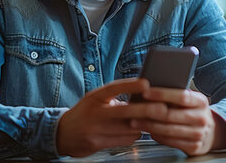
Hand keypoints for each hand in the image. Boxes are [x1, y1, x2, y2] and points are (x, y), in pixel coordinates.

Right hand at [55, 78, 169, 156]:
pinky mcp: (97, 143)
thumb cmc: (86, 113)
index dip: (130, 85)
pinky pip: (123, 140)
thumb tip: (143, 94)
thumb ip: (115, 97)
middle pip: (124, 111)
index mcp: (95, 97)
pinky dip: (133, 136)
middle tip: (163, 109)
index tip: (146, 83)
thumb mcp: (96, 100)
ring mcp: (95, 129)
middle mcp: (95, 112)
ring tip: (150, 121)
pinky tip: (135, 131)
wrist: (62, 134)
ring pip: (127, 128)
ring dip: (142, 126)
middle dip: (146, 110)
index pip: (113, 88)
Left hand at [130, 87, 225, 155]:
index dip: (162, 94)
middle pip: (171, 115)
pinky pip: (170, 142)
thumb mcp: (190, 100)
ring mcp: (199, 134)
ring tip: (135, 122)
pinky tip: (149, 131)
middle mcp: (202, 118)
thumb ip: (175, 96)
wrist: (211, 132)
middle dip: (149, 113)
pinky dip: (157, 136)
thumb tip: (149, 88)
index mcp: (201, 101)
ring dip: (149, 126)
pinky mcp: (194, 147)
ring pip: (168, 130)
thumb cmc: (193, 112)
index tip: (145, 92)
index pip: (181, 96)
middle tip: (133, 110)